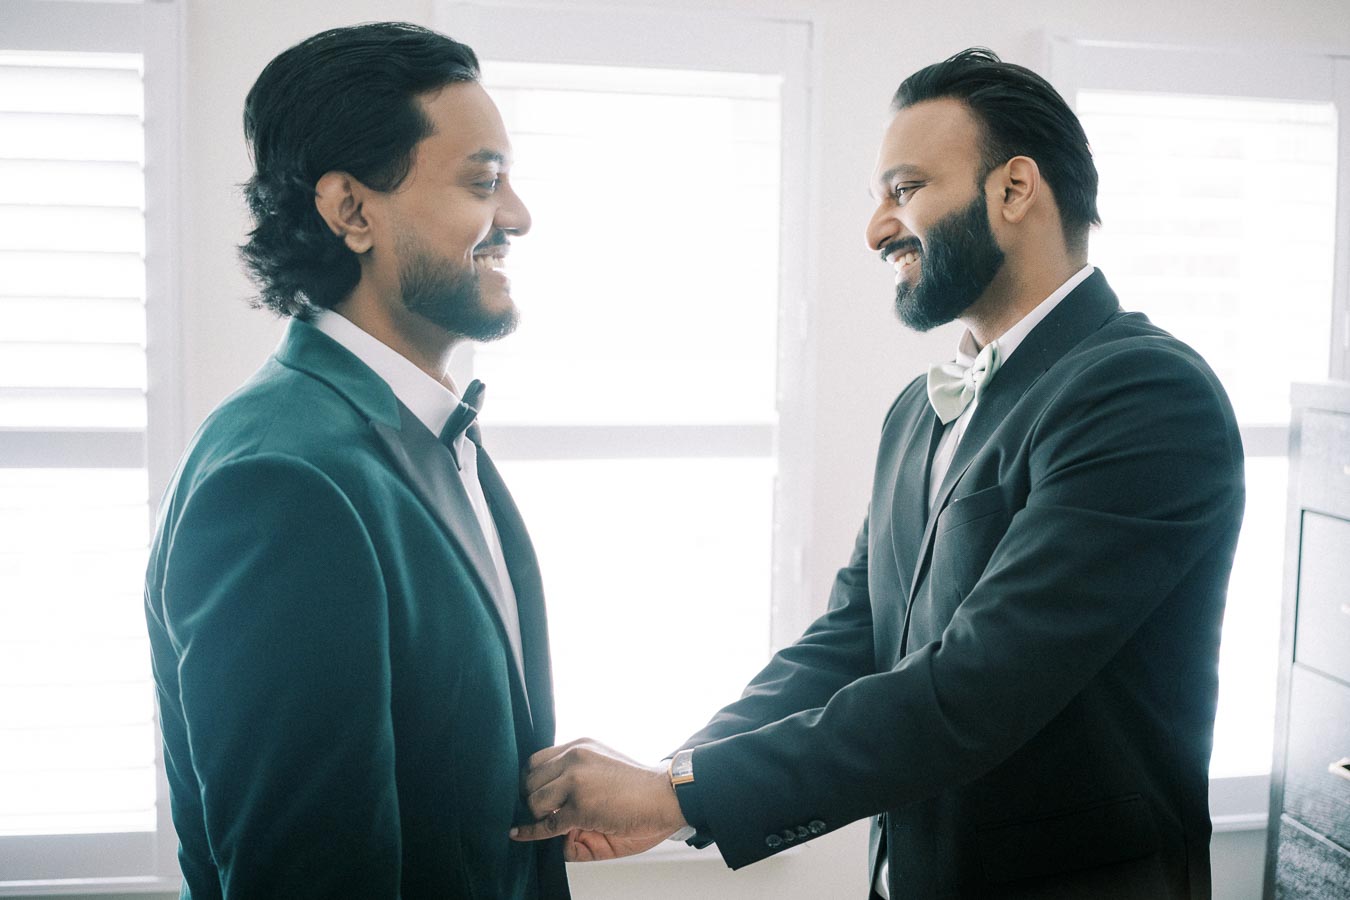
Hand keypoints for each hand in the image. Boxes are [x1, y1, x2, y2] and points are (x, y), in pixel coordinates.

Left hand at [509, 739, 687, 860]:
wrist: (666, 797)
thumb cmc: (638, 789)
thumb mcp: (600, 773)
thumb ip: (573, 782)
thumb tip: (549, 801)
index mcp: (580, 746)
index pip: (537, 760)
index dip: (533, 780)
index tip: (534, 793)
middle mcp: (574, 757)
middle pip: (529, 779)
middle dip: (533, 798)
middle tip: (545, 811)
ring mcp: (575, 781)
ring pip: (534, 801)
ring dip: (539, 815)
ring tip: (556, 820)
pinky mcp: (579, 807)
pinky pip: (545, 824)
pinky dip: (531, 832)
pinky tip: (518, 833)